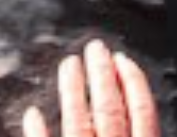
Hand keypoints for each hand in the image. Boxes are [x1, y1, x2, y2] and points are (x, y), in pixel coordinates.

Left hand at [23, 40, 159, 136]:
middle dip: (102, 73)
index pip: (142, 113)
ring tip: (69, 64)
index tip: (122, 59)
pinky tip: (32, 113)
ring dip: (73, 90)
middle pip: (110, 109)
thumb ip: (143, 132)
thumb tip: (141, 113)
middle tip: (95, 48)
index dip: (134, 83)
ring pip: (79, 122)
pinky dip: (38, 130)